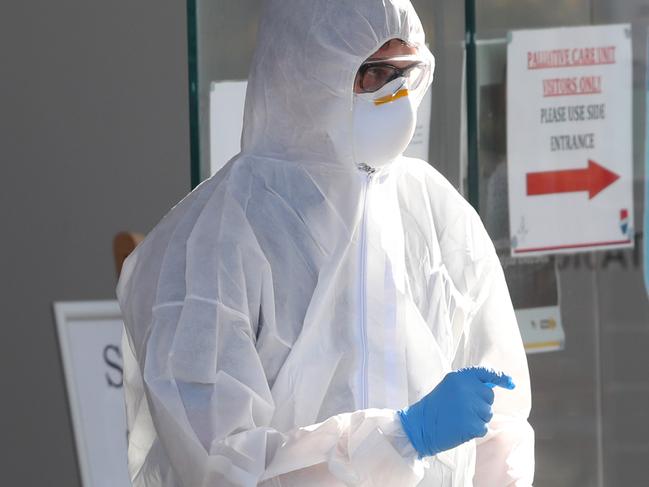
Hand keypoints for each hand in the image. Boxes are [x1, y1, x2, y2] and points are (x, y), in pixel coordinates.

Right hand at [397, 367, 514, 457]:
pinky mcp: (472, 424)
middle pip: (489, 397)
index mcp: (460, 377)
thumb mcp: (449, 387)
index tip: (511, 384)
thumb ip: (468, 385)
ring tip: (459, 418)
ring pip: (488, 413)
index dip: (500, 377)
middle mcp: (467, 388)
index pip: (486, 373)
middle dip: (481, 404)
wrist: (420, 426)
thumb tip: (491, 387)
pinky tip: (460, 428)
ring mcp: (470, 406)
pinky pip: (483, 427)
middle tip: (463, 410)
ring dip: (477, 418)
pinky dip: (474, 431)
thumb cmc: (434, 407)